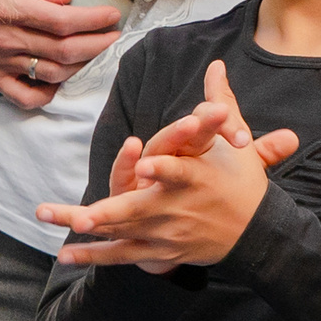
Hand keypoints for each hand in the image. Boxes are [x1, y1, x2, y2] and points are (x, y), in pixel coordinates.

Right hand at [0, 0, 122, 107]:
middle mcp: (7, 40)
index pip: (65, 22)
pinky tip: (60, 82)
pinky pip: (24, 96)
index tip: (114, 16)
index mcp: (11, 9)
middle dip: (98, 44)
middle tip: (115, 36)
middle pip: (66, 50)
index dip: (95, 21)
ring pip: (52, 73)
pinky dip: (47, 95)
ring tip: (96, 53)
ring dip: (81, 66)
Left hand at [38, 62, 298, 270]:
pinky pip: (122, 254)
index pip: (179, 172)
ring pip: (124, 231)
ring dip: (92, 227)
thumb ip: (222, 102)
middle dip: (110, 214)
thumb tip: (216, 65)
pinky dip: (95, 256)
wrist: (256, 234)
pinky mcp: (159, 251)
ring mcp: (166, 233)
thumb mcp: (237, 143)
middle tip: (82, 218)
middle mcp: (178, 209)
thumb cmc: (242, 183)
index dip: (163, 168)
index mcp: (197, 179)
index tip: (144, 165)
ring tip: (65, 222)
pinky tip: (66, 254)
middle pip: (140, 211)